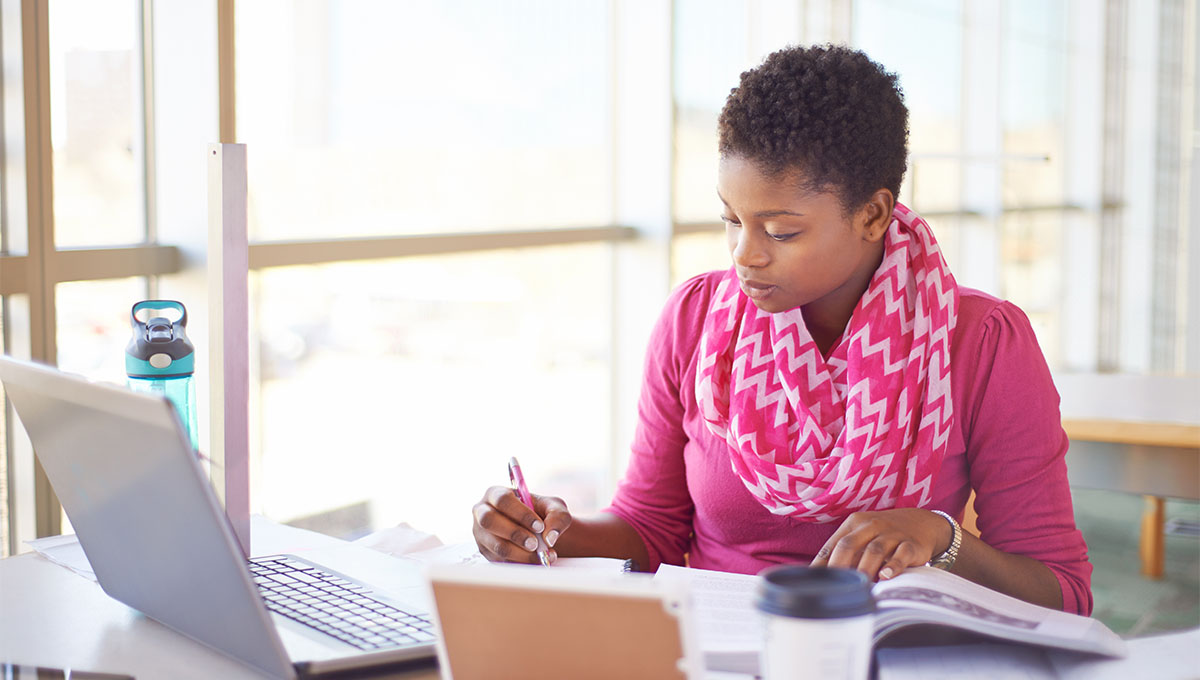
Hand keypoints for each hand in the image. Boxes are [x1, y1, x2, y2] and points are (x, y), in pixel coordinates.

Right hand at [472, 486, 572, 563]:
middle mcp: (482, 512)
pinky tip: (536, 561)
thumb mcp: (555, 508)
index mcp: (495, 493)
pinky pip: (500, 560)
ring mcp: (481, 533)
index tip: (539, 526)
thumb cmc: (543, 514)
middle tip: (535, 544)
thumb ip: (557, 517)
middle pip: (489, 521)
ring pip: (496, 544)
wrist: (538, 532)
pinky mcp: (486, 552)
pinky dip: (520, 563)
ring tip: (540, 555)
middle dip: (515, 534)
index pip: (502, 499)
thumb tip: (549, 537)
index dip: (520, 513)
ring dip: (520, 552)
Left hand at [809, 508, 950, 581]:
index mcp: (855, 524)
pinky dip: (893, 566)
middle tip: (834, 586)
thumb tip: (819, 575)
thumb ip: (844, 552)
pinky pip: (901, 555)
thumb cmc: (883, 535)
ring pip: (874, 550)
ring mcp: (892, 534)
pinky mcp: (911, 545)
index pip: (834, 543)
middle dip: (839, 565)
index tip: (815, 582)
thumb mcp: (862, 536)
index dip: (823, 562)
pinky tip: (885, 577)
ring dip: (864, 568)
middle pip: (850, 544)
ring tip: (858, 586)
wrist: (922, 523)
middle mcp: (871, 526)